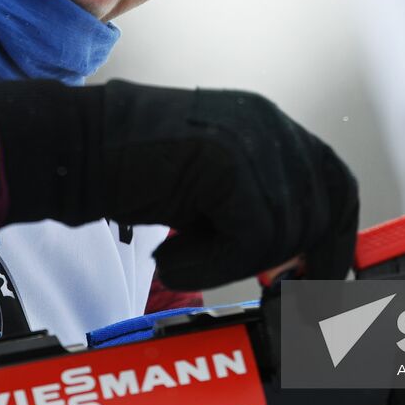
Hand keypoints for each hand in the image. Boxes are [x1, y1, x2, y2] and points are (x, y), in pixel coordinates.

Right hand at [0, 80, 359, 289]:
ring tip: (179, 255)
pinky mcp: (227, 159)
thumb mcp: (207, 189)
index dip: (335, 239)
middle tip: (249, 282)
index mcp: (268, 124)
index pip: (336, 183)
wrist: (68, 149)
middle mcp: (268, 123)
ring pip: (283, 231)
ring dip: (231, 263)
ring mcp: (249, 135)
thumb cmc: (125, 171)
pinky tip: (169, 256)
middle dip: (291, 260)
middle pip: (320, 209)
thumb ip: (255, 212)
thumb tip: (297, 267)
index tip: (319, 281)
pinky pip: (250, 238)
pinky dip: (208, 265)